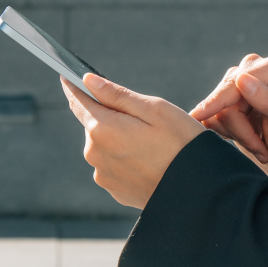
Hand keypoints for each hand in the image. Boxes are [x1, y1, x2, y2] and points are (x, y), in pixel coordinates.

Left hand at [62, 73, 205, 208]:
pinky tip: (149, 161)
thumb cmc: (182, 143)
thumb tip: (89, 81)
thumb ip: (117, 94)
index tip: (69, 75)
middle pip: (94, 123)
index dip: (74, 86)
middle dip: (111, 116)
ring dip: (119, 139)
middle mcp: (95, 153)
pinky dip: (126, 158)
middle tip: (143, 120)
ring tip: (151, 144)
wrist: (199, 192)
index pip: (79, 101)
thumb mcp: (154, 109)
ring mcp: (103, 175)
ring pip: (104, 145)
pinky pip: (113, 165)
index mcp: (103, 129)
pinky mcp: (114, 190)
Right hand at [189, 55, 267, 175]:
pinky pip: (211, 116)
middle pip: (224, 99)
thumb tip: (242, 79)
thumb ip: (267, 101)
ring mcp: (238, 82)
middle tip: (261, 151)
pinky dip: (227, 133)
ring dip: (236, 134)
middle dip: (240, 129)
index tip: (198, 116)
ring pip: (215, 110)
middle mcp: (254, 69)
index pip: (235, 84)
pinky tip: (247, 139)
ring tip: (259, 146)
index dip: (218, 103)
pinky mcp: (228, 98)